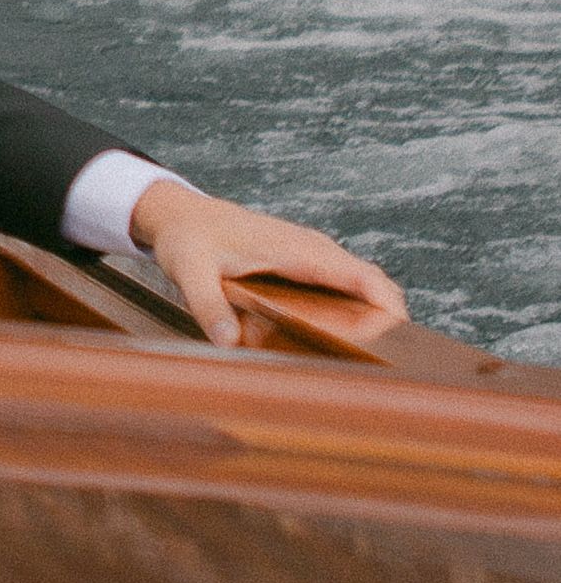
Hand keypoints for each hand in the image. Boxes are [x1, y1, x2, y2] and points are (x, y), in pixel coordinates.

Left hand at [132, 183, 406, 349]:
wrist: (181, 215)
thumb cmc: (188, 239)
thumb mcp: (190, 271)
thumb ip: (208, 305)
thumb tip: (229, 342)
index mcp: (298, 250)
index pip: (363, 277)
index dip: (389, 308)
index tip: (401, 342)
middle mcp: (313, 250)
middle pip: (373, 285)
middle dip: (389, 321)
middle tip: (387, 367)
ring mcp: (312, 255)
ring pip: (361, 286)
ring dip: (374, 317)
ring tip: (371, 362)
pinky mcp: (304, 264)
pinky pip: (344, 286)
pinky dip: (356, 310)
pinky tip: (344, 341)